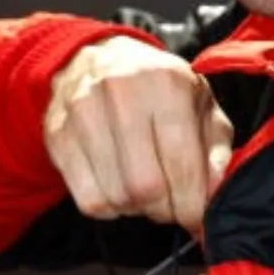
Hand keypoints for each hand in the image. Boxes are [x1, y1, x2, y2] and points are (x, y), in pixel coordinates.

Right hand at [43, 35, 233, 232]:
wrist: (100, 57)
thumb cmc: (159, 88)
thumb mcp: (201, 106)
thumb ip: (216, 149)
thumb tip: (211, 194)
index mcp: (167, 84)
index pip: (182, 164)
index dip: (192, 204)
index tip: (195, 217)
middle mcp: (121, 92)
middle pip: (145, 186)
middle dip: (164, 209)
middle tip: (169, 205)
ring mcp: (82, 111)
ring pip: (114, 196)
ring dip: (135, 209)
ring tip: (143, 193)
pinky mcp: (57, 132)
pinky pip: (87, 198)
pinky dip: (108, 206)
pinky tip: (117, 188)